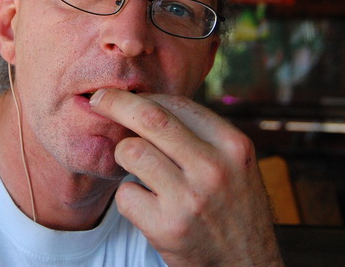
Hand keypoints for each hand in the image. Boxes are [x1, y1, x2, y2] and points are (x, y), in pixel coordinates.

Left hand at [89, 88, 282, 266]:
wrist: (246, 265)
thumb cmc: (233, 208)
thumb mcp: (236, 164)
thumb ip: (201, 135)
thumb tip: (146, 102)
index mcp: (233, 145)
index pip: (178, 104)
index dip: (144, 96)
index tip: (123, 96)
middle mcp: (214, 168)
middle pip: (150, 118)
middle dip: (116, 103)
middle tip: (98, 99)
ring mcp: (190, 199)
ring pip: (131, 152)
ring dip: (124, 156)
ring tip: (136, 168)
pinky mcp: (168, 227)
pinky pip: (125, 194)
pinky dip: (129, 197)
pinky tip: (147, 204)